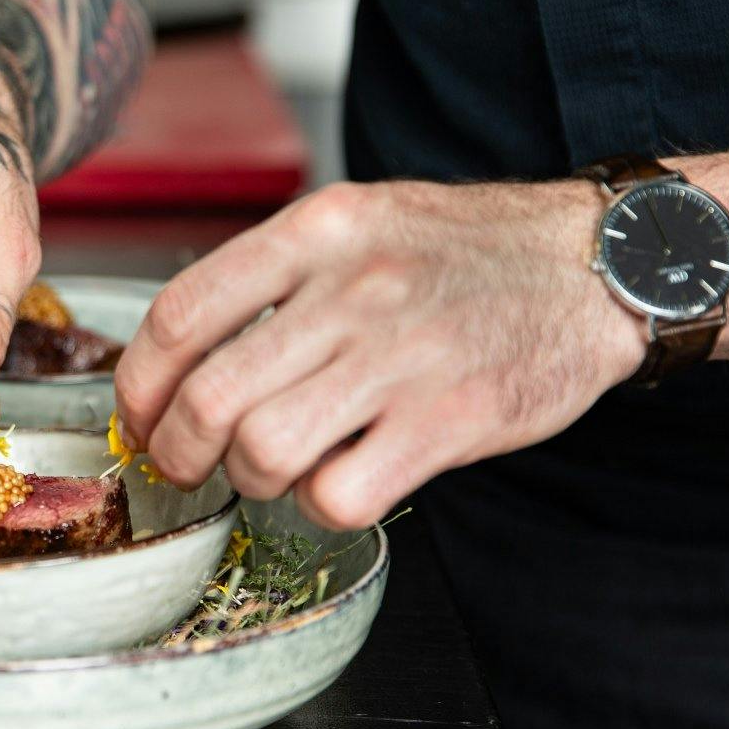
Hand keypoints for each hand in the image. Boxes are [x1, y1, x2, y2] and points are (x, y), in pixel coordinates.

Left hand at [114, 179, 648, 528]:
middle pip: (210, 398)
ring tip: (270, 468)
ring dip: (250, 479)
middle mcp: (351, 289)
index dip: (138, 385)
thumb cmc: (460, 252)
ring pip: (264, 452)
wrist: (591, 264)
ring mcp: (401, 357)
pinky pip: (339, 495)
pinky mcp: (449, 420)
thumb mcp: (357, 223)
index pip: (179, 314)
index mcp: (314, 232)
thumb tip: (177, 360)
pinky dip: (317, 505)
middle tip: (187, 463)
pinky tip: (334, 482)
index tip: (139, 417)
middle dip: (178, 451)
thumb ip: (270, 277)